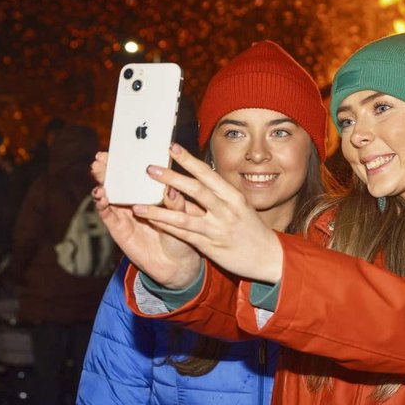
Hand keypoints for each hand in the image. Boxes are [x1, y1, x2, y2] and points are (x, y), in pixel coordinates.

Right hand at [91, 151, 201, 286]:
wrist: (177, 264)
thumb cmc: (184, 236)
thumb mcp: (183, 217)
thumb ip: (175, 203)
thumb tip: (170, 186)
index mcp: (153, 192)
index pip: (139, 172)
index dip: (130, 160)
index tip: (123, 147)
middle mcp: (137, 199)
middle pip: (119, 180)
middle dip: (109, 167)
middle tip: (102, 157)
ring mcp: (126, 213)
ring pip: (110, 193)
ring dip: (102, 181)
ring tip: (98, 172)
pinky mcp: (119, 229)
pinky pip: (108, 214)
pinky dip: (102, 204)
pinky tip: (101, 195)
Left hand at [129, 144, 284, 284]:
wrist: (268, 257)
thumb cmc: (251, 229)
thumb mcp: (240, 206)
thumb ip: (219, 193)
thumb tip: (199, 174)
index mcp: (233, 196)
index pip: (207, 174)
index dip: (188, 160)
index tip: (171, 147)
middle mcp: (226, 210)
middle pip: (195, 190)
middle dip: (171, 178)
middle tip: (149, 168)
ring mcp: (217, 229)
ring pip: (184, 216)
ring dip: (158, 209)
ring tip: (136, 204)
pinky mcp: (210, 246)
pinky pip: (183, 235)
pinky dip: (166, 227)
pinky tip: (151, 222)